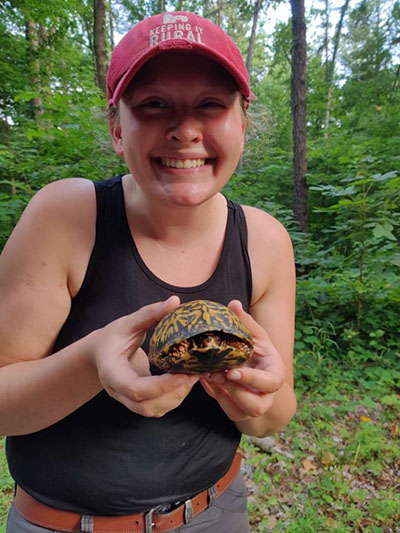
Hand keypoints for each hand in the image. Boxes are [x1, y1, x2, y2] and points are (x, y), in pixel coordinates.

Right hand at [91, 296, 199, 416]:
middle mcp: (117, 391)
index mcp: (111, 372)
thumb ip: (150, 313)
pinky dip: (173, 398)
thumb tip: (175, 302)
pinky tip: (185, 381)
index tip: (183, 374)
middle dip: (174, 393)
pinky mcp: (138, 401)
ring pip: (152, 410)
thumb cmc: (113, 337)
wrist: (100, 353)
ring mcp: (126, 400)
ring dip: (176, 397)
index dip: (161, 385)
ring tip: (194, 377)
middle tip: (195, 374)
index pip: (134, 388)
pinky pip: (157, 408)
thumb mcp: (128, 322)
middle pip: (145, 405)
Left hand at [200, 300, 285, 421]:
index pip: (271, 383)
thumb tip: (233, 304)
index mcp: (275, 375)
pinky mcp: (238, 413)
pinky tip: (205, 378)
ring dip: (221, 394)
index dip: (252, 379)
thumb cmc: (257, 351)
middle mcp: (267, 396)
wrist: (257, 372)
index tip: (232, 372)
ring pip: (239, 412)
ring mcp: (253, 407)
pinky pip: (226, 410)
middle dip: (233, 391)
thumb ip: (246, 323)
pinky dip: (214, 395)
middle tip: (214, 373)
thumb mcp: (255, 336)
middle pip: (255, 404)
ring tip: (207, 374)